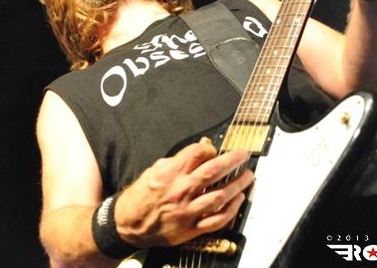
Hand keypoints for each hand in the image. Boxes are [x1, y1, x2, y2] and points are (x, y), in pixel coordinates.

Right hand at [114, 137, 253, 247]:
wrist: (127, 224)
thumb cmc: (141, 196)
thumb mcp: (155, 169)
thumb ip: (179, 159)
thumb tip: (202, 148)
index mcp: (170, 173)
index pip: (197, 153)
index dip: (209, 147)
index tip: (214, 148)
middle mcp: (180, 191)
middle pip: (213, 171)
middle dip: (233, 160)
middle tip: (244, 154)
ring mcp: (187, 211)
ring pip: (219, 196)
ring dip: (238, 185)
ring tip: (248, 176)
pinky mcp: (190, 229)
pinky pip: (216, 220)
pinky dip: (231, 210)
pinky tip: (238, 200)